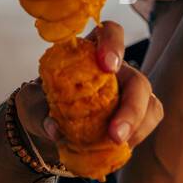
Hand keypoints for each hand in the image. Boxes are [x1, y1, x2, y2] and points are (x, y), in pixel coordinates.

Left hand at [17, 22, 162, 159]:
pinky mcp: (136, 118)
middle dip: (132, 107)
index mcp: (89, 53)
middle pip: (138, 80)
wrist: (48, 127)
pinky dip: (134, 139)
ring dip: (137, 128)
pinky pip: (146, 125)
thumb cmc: (41, 104)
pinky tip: (116, 149)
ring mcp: (129, 94)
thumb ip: (40, 113)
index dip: (113, 44)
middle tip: (115, 134)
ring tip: (116, 145)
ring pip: (150, 104)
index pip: (109, 32)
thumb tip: (54, 128)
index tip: (107, 66)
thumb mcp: (32, 105)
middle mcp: (116, 71)